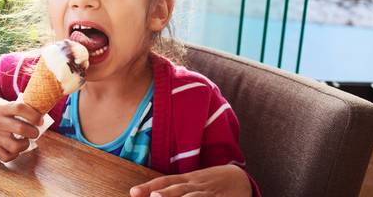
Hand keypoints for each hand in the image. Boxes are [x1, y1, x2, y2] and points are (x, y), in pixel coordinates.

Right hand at [0, 96, 42, 161]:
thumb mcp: (1, 103)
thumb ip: (16, 109)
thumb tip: (36, 118)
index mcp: (1, 108)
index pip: (21, 109)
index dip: (34, 114)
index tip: (40, 119)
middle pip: (21, 129)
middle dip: (34, 132)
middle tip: (34, 131)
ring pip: (15, 146)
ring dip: (25, 145)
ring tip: (25, 140)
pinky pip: (5, 156)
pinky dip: (14, 155)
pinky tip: (15, 148)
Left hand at [130, 165, 250, 196]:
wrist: (239, 178)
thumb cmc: (210, 181)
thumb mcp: (192, 181)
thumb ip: (175, 187)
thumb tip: (152, 193)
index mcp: (186, 179)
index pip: (164, 181)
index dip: (149, 186)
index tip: (133, 192)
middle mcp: (195, 185)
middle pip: (178, 189)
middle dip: (165, 194)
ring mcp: (208, 193)